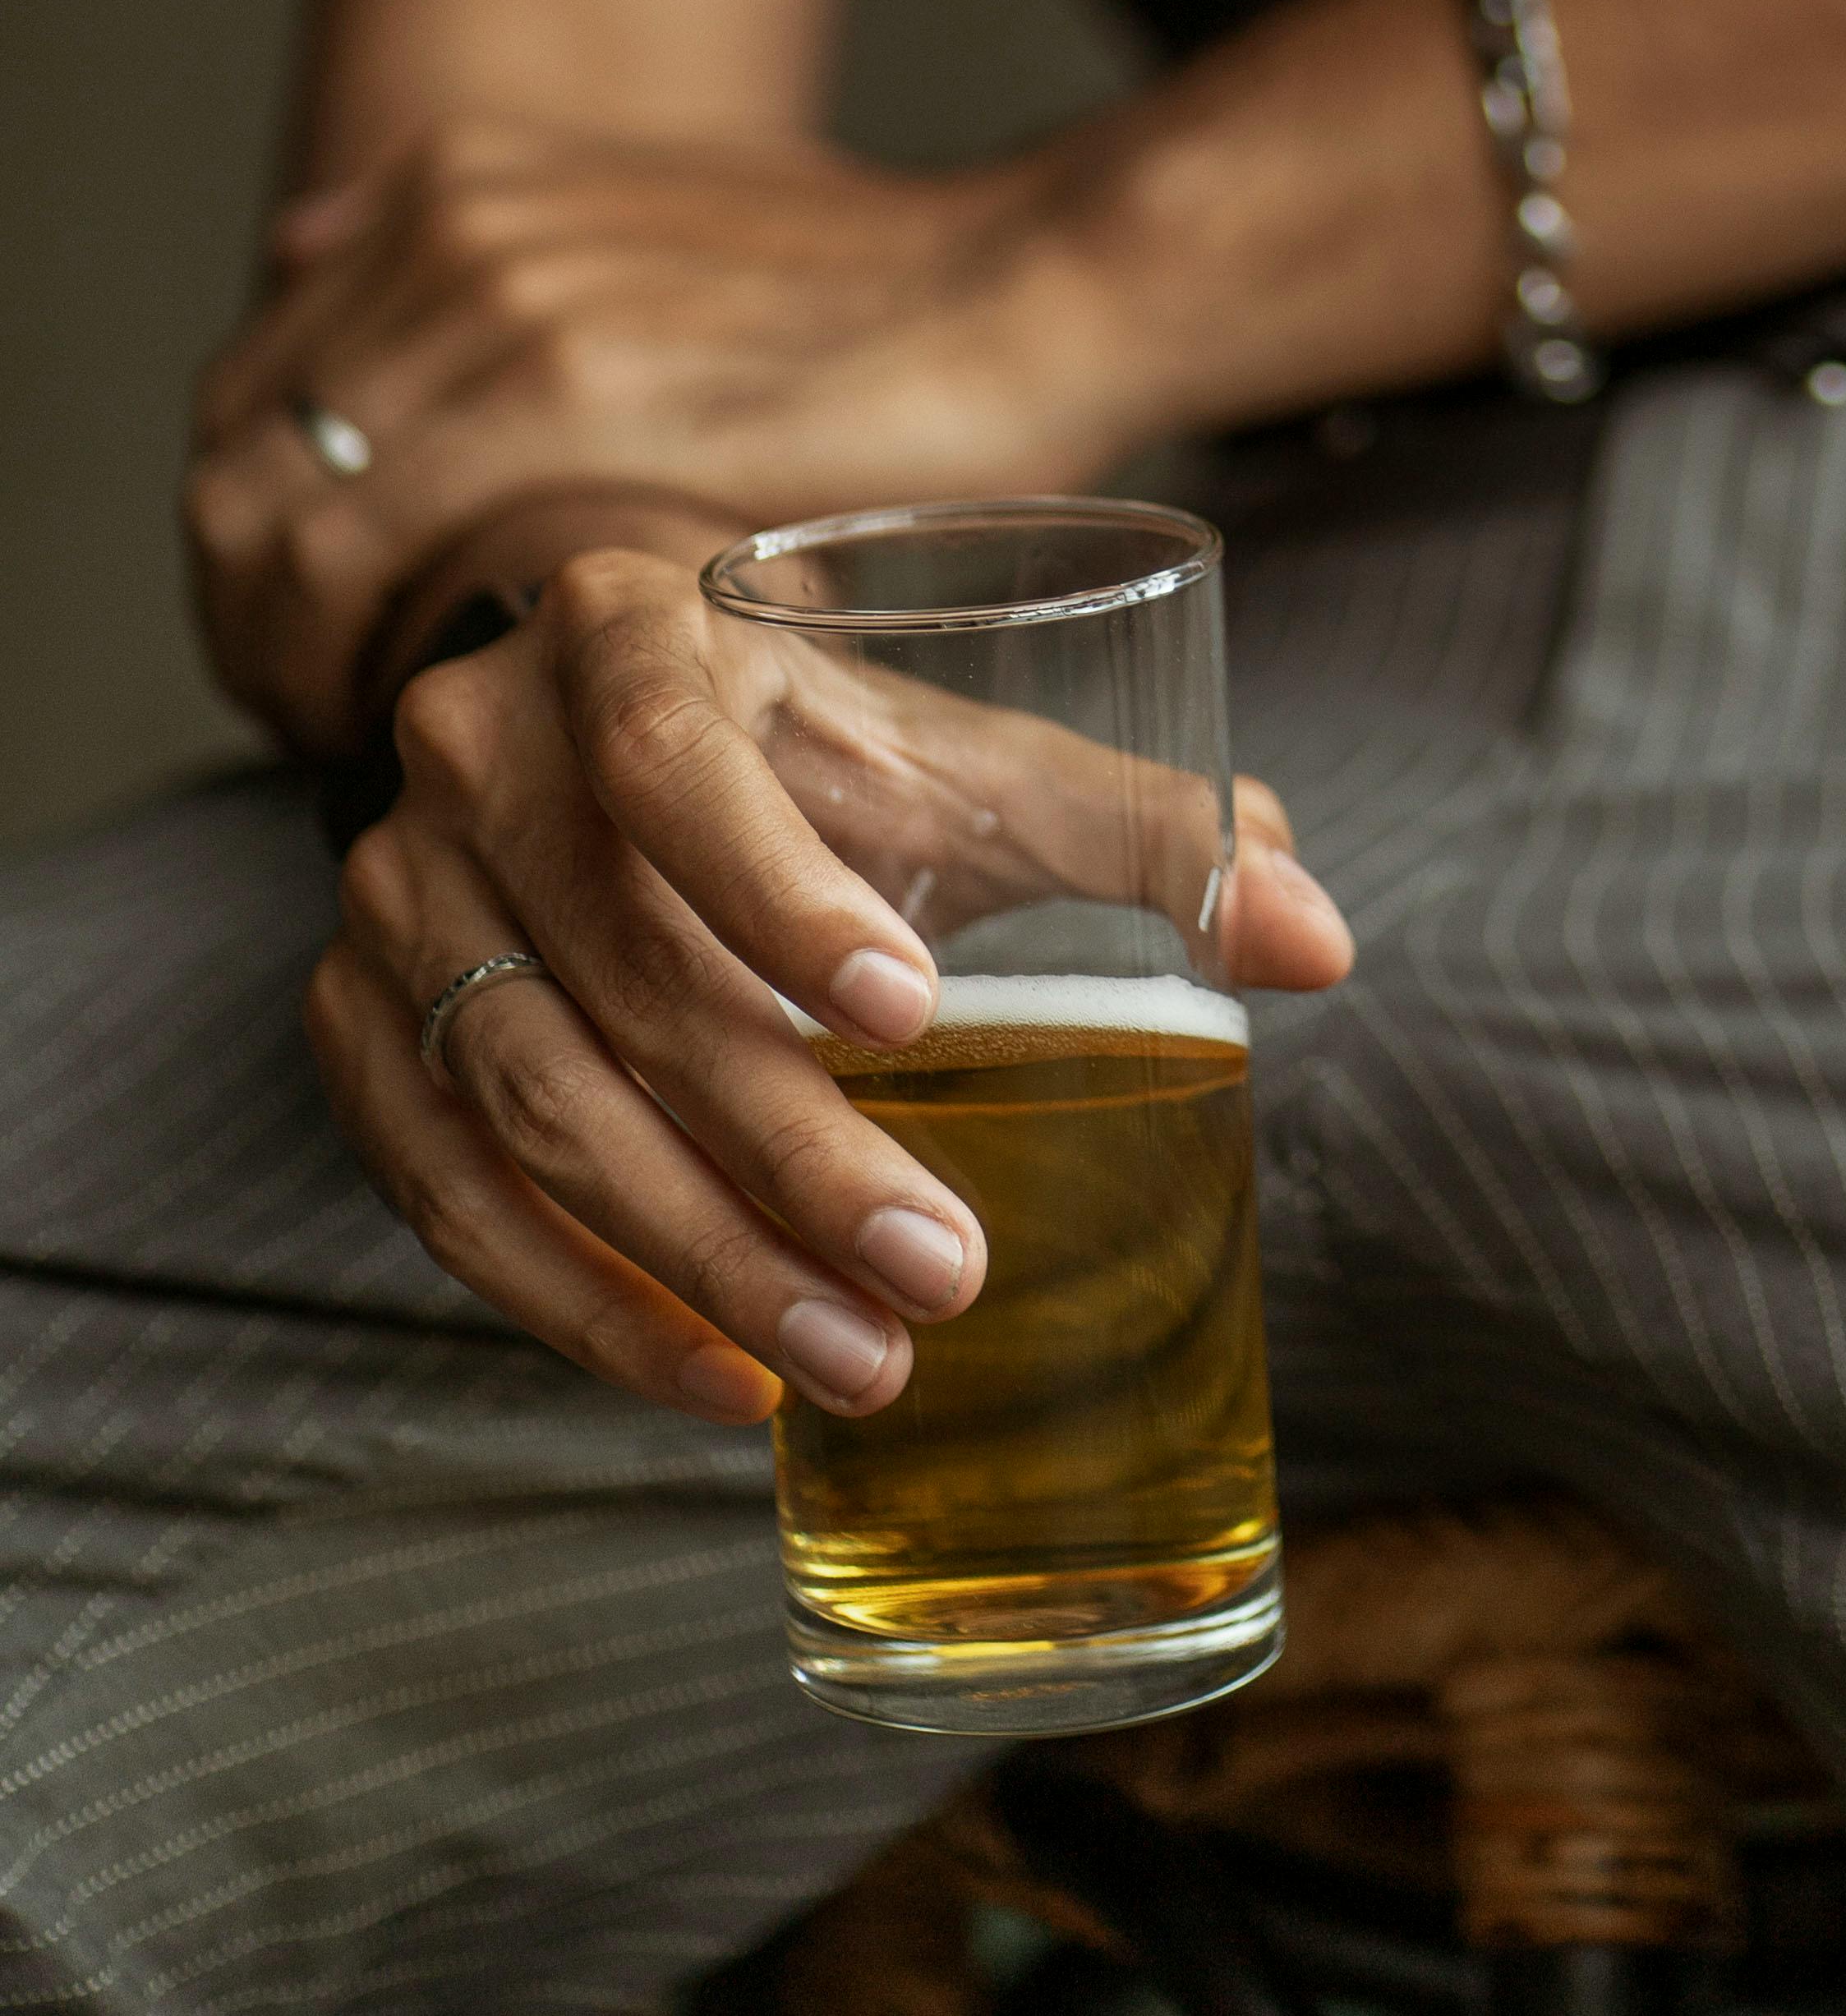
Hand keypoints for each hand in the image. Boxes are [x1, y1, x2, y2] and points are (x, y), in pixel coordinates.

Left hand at [184, 119, 1112, 752]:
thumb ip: (508, 239)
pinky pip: (361, 550)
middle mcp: (451, 230)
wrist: (1031, 286)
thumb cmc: (884, 294)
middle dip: (244, 613)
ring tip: (349, 749)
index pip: (252, 389)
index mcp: (459, 188)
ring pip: (273, 520)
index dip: (252, 530)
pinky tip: (406, 731)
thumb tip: (321, 247)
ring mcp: (499, 303)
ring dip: (283, 660)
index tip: (302, 636)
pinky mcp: (567, 393)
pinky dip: (350, 661)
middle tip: (306, 717)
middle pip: (236, 462)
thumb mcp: (670, 218)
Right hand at [310, 547, 1352, 1423]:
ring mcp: (394, 892)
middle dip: (785, 1147)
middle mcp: (473, 748)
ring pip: (526, 1099)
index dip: (774, 892)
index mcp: (623, 633)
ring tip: (863, 1360)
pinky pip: (441, 1188)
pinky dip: (577, 1301)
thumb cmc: (822, 756)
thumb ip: (1135, 829)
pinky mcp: (360, 1024)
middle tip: (943, 1272)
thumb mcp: (965, 759)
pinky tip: (718, 1381)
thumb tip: (1315, 934)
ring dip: (696, 1254)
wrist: (610, 749)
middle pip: (615, 969)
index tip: (911, 1019)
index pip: (665, 757)